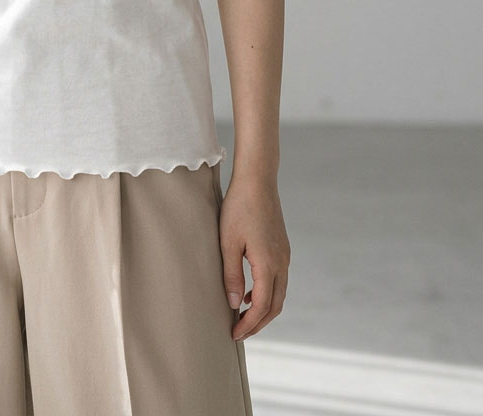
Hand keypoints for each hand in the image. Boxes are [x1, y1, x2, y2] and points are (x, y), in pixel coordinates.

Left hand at [219, 174, 289, 340]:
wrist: (258, 180)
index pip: (262, 306)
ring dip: (264, 309)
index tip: (234, 334)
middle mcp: (282, 263)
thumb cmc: (239, 207)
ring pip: (279, 294)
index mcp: (268, 264)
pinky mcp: (282, 248)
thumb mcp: (228, 242)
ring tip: (243, 317)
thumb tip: (234, 304)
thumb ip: (232, 274)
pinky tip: (250, 293)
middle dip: (258, 323)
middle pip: (275, 305)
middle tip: (239, 332)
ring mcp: (284, 255)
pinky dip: (267, 293)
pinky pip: (278, 280)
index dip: (249, 324)